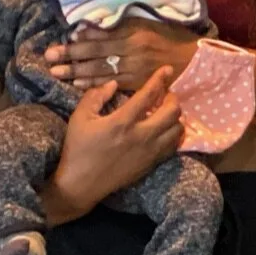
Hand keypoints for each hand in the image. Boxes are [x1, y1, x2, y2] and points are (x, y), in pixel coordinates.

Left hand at [47, 18, 199, 90]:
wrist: (192, 58)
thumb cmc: (167, 37)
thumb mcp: (144, 24)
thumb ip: (117, 25)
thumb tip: (87, 29)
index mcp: (133, 33)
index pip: (98, 39)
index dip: (77, 43)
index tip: (57, 45)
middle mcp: (133, 51)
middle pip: (96, 55)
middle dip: (71, 58)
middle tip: (49, 60)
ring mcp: (136, 69)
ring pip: (102, 71)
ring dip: (77, 72)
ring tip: (57, 74)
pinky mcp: (139, 83)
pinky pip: (114, 84)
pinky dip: (96, 84)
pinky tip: (79, 85)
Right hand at [50, 70, 183, 218]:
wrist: (81, 185)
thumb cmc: (78, 149)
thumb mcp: (79, 119)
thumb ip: (95, 97)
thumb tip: (113, 84)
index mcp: (122, 122)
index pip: (149, 95)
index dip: (160, 79)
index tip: (167, 69)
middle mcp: (141, 136)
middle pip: (173, 111)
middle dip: (172, 98)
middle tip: (165, 95)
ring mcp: (149, 151)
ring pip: (178, 129)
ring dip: (175, 117)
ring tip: (165, 112)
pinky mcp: (152, 164)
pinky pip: (174, 146)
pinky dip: (174, 134)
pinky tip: (164, 130)